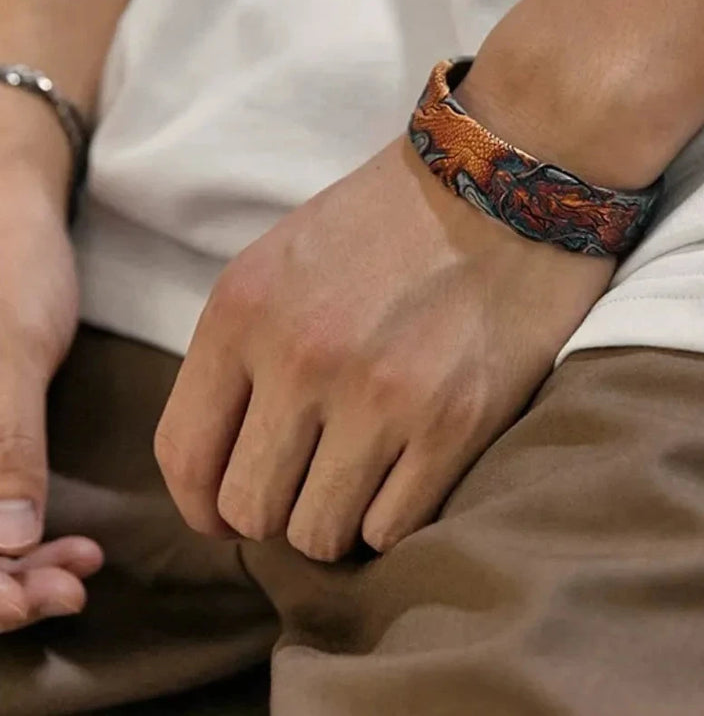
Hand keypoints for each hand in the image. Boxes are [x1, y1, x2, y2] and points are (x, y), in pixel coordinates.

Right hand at [0, 164, 103, 631]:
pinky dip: (18, 538)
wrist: (13, 211)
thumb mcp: (12, 351)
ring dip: (12, 572)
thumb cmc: (8, 265)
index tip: (42, 598)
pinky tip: (72, 543)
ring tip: (82, 567)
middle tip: (72, 589)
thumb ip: (2, 446)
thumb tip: (4, 547)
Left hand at [155, 136, 613, 558]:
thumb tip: (226, 458)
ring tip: (366, 473)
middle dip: (276, 510)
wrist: (506, 182)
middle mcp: (302, 357)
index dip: (203, 506)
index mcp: (244, 310)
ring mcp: (380, 395)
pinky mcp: (453, 423)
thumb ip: (241, 351)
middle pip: (249, 510)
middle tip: (312, 482)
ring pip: (318, 535)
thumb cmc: (392, 221)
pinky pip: (392, 531)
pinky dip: (395, 515)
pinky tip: (411, 470)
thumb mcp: (282, 259)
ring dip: (337, 518)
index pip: (184, 456)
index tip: (229, 511)